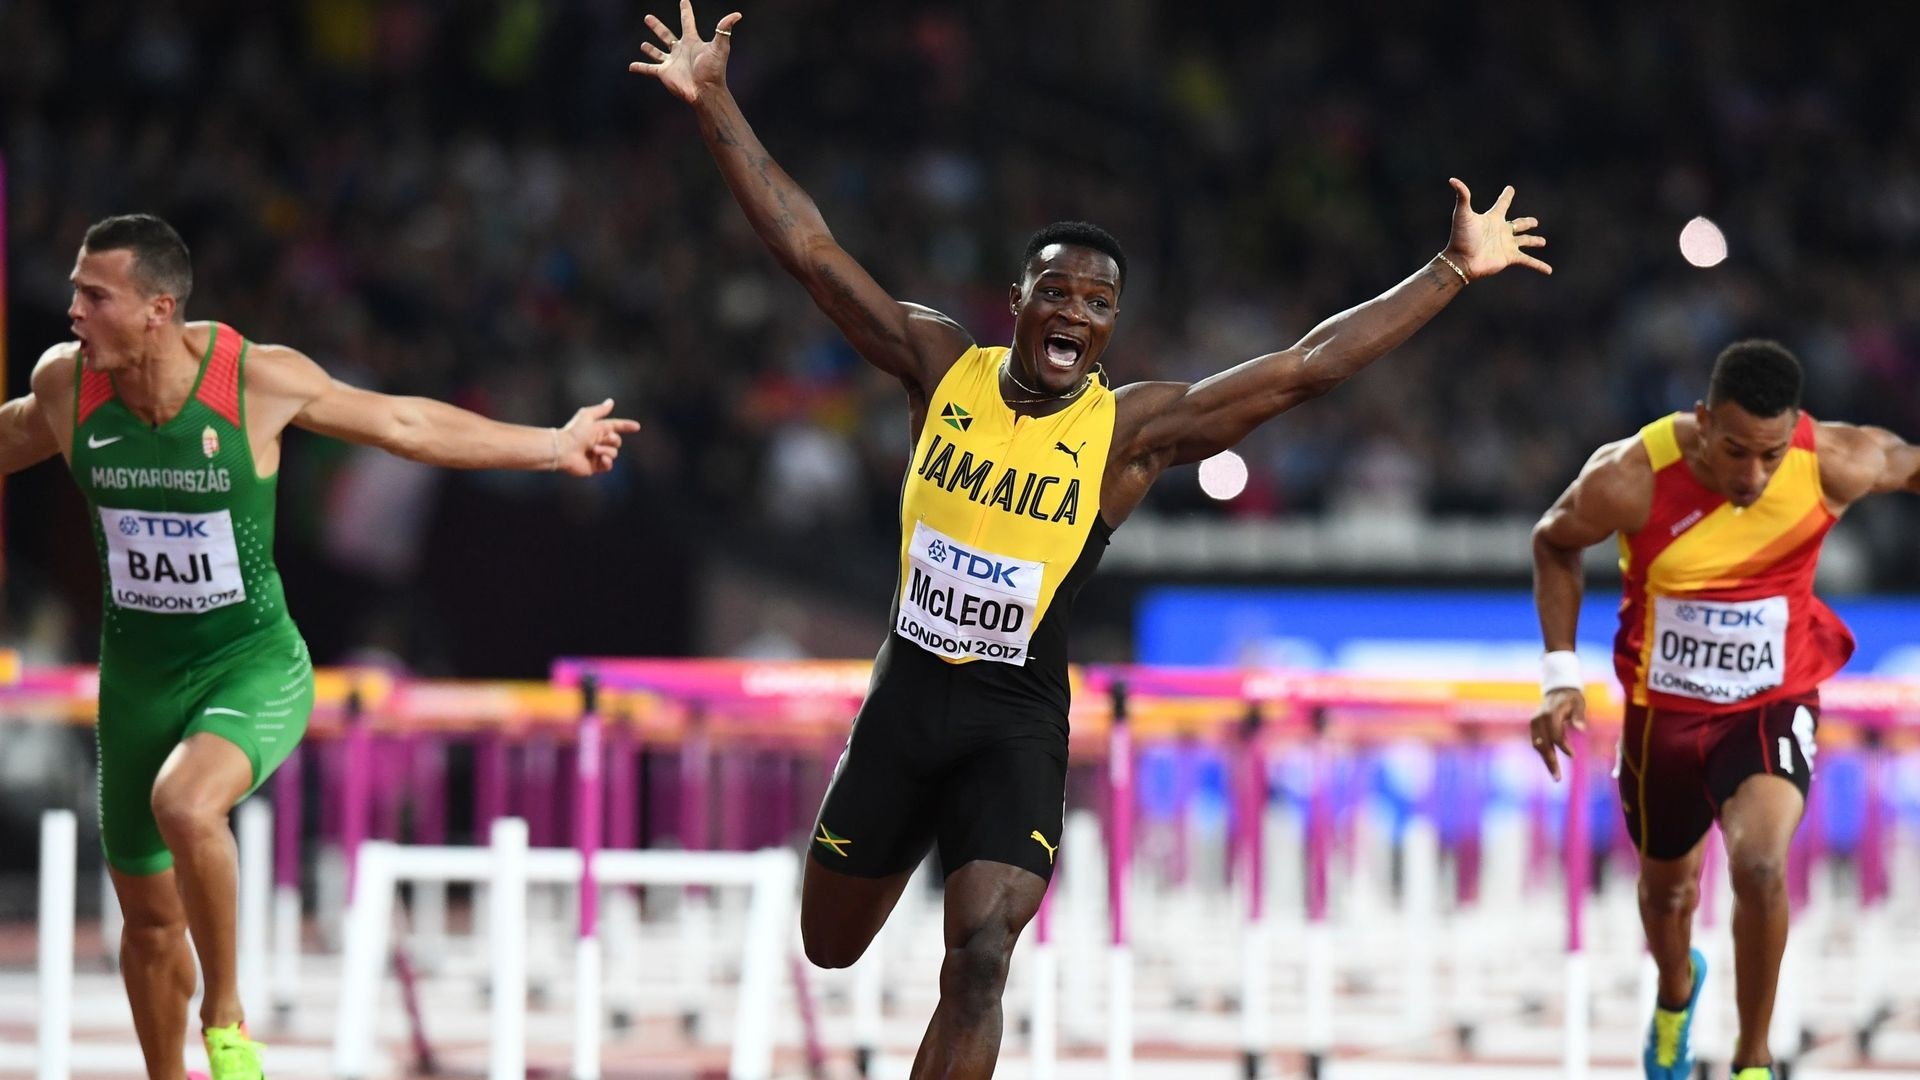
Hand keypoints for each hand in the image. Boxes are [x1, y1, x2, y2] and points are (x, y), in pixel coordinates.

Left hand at [556, 399, 640, 476]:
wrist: (563, 449)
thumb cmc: (573, 431)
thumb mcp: (587, 416)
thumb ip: (600, 410)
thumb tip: (611, 402)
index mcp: (598, 430)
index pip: (616, 427)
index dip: (626, 426)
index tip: (637, 427)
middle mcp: (599, 442)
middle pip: (617, 441)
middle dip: (613, 440)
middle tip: (604, 439)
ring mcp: (597, 455)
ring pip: (614, 453)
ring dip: (606, 450)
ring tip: (594, 449)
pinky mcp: (595, 467)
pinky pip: (609, 465)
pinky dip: (607, 461)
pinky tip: (601, 458)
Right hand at [628, 0, 742, 104]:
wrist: (706, 91)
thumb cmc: (714, 70)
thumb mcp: (720, 47)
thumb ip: (724, 29)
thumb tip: (737, 15)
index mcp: (692, 41)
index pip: (687, 22)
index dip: (686, 11)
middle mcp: (680, 50)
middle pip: (666, 35)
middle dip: (657, 27)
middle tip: (648, 18)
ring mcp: (671, 62)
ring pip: (657, 52)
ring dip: (649, 48)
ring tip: (643, 44)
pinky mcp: (664, 73)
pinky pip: (649, 68)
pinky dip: (640, 67)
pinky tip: (631, 66)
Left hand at [1443, 178, 1551, 279]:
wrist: (1461, 260)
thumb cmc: (1460, 237)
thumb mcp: (1462, 214)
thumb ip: (1462, 195)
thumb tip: (1453, 179)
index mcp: (1492, 219)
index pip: (1502, 204)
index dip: (1506, 197)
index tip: (1510, 189)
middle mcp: (1501, 231)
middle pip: (1517, 224)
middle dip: (1526, 223)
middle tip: (1534, 222)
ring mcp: (1506, 245)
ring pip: (1525, 241)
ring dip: (1533, 241)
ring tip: (1542, 241)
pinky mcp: (1509, 257)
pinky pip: (1528, 261)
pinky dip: (1539, 265)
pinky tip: (1549, 270)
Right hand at [1528, 687, 1584, 781]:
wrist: (1557, 690)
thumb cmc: (1571, 698)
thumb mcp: (1579, 703)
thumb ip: (1579, 716)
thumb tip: (1582, 729)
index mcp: (1550, 714)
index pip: (1555, 734)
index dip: (1563, 746)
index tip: (1573, 756)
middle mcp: (1539, 719)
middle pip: (1543, 744)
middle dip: (1550, 762)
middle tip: (1558, 778)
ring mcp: (1534, 723)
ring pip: (1538, 746)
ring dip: (1546, 761)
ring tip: (1555, 775)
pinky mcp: (1534, 727)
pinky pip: (1537, 743)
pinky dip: (1544, 754)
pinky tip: (1551, 764)